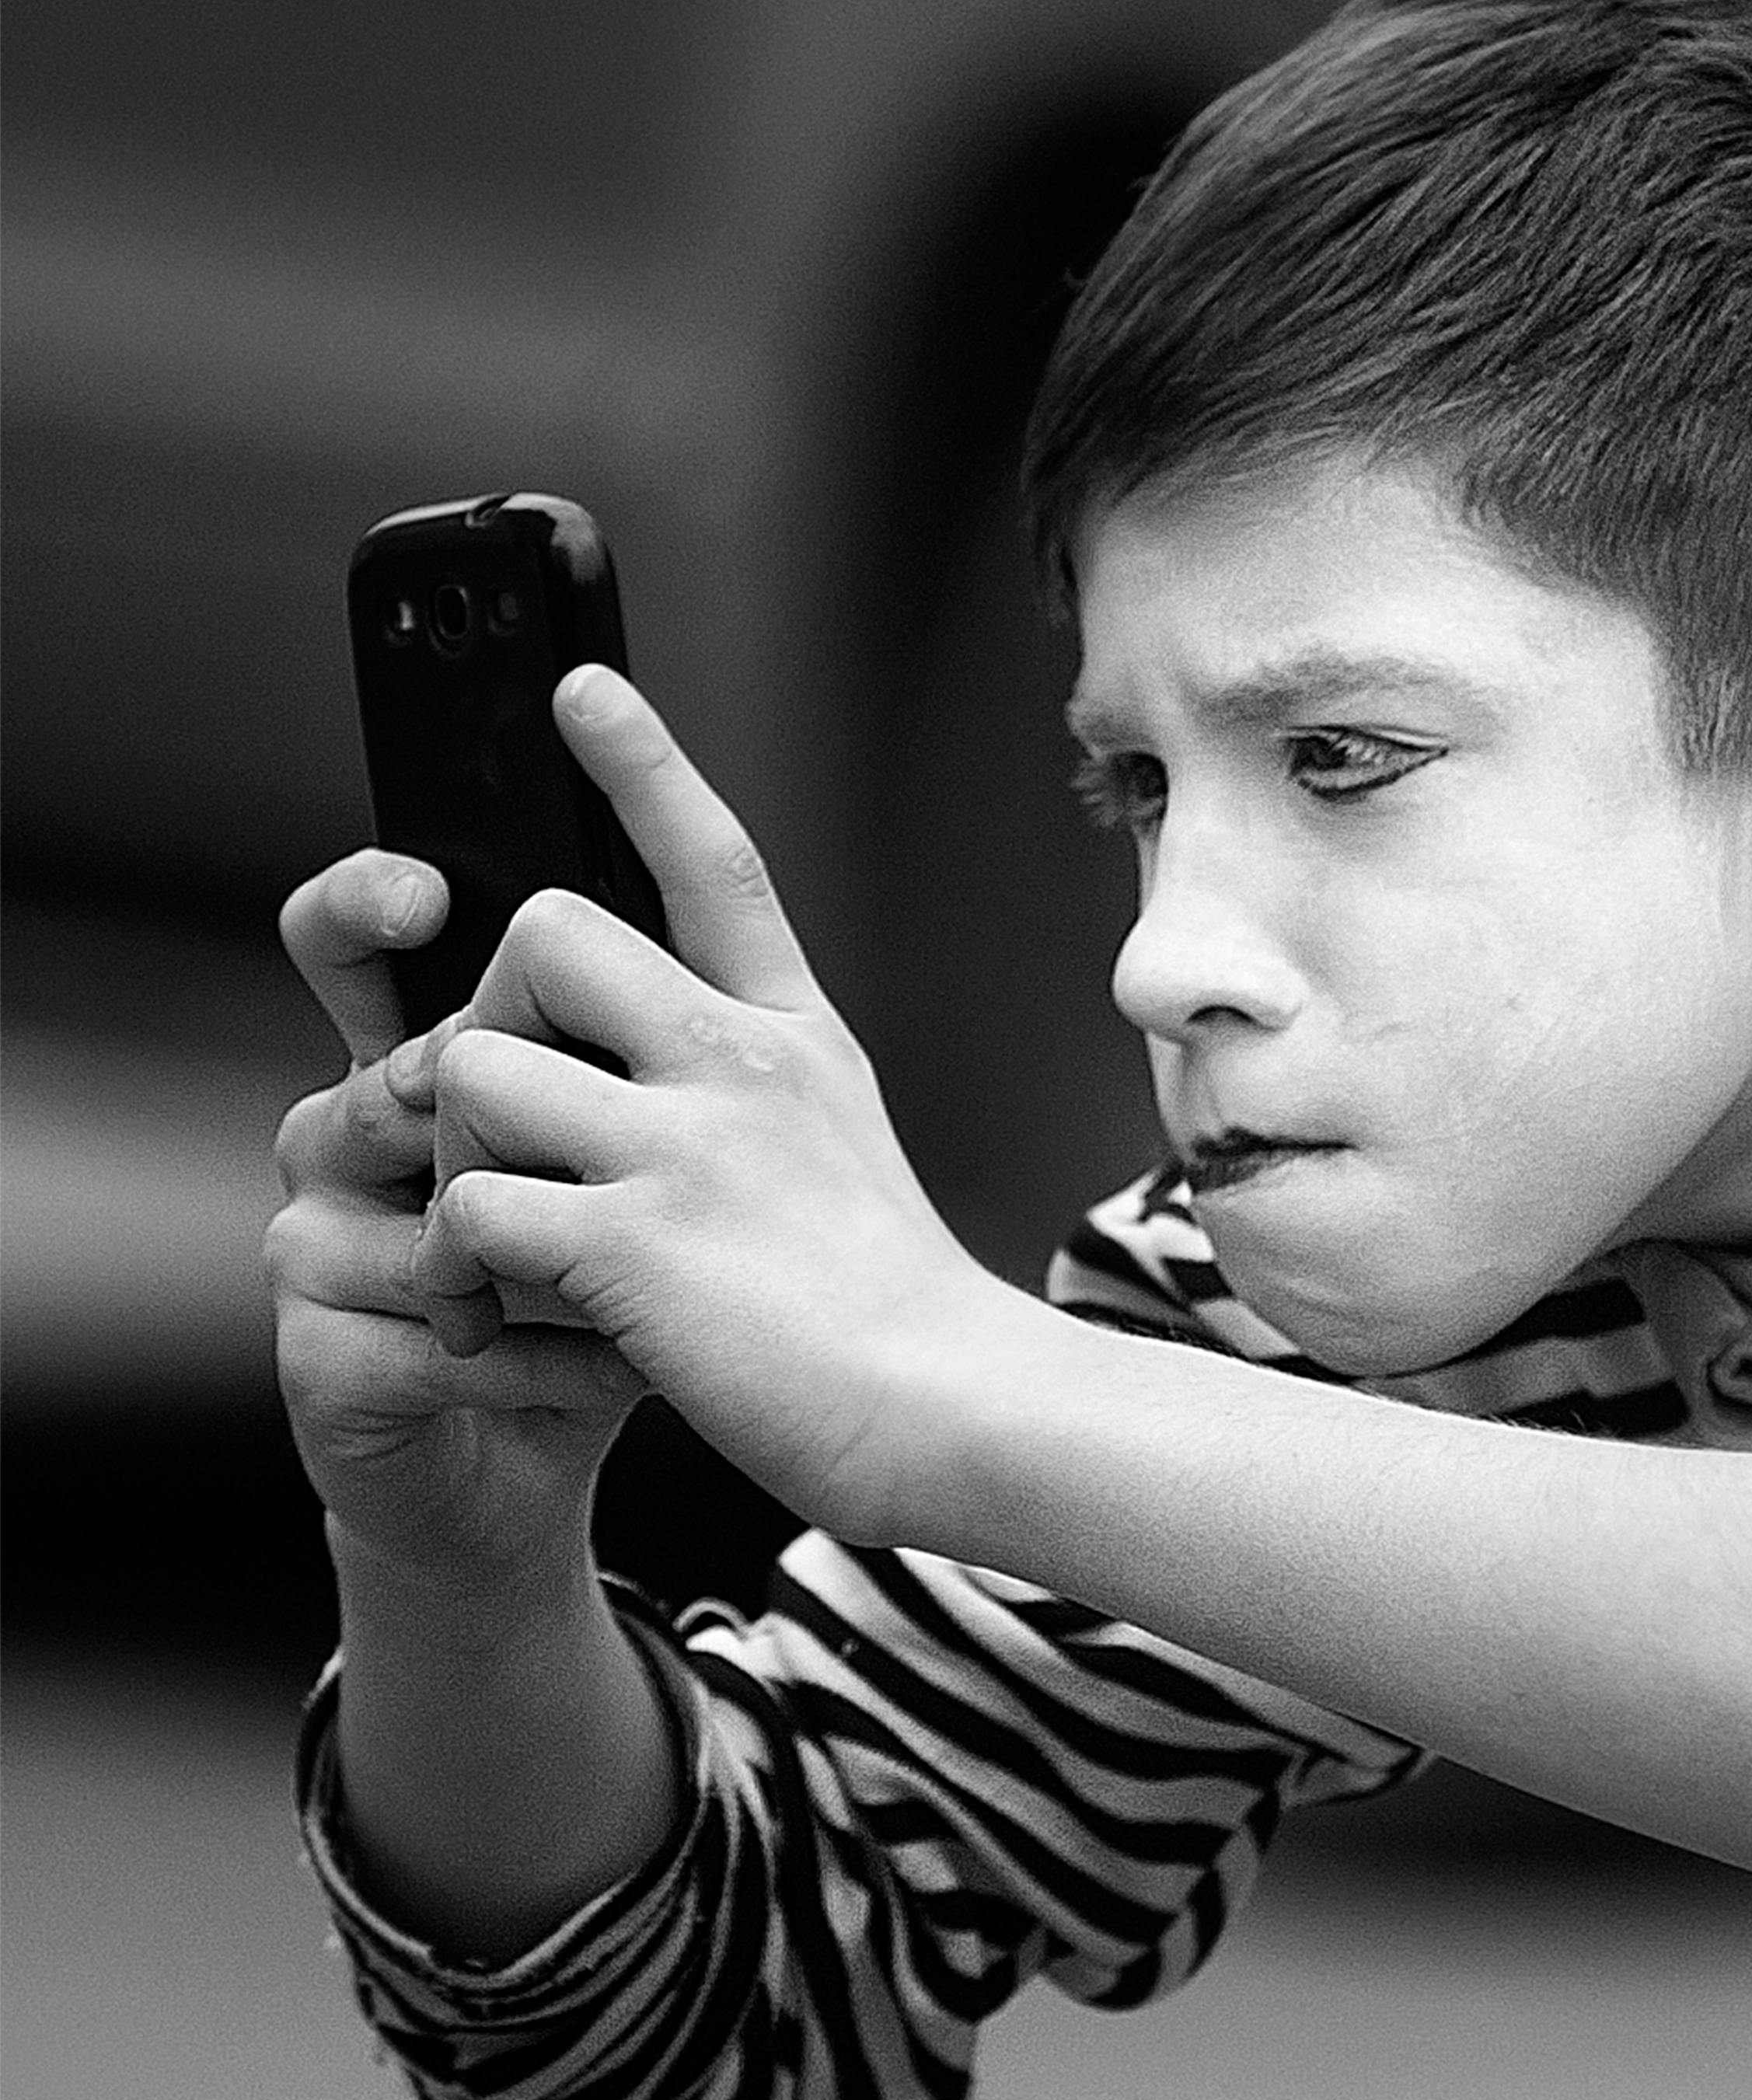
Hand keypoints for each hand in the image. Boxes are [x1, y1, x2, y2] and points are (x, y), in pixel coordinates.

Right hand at [268, 849, 644, 1595]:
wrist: (553, 1457)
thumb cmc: (609, 1289)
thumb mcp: (645, 1164)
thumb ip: (646, 1062)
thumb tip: (705, 963)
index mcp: (417, 1068)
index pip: (355, 947)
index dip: (369, 904)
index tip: (428, 893)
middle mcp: (341, 1139)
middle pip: (402, 1076)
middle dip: (522, 1132)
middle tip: (603, 1171)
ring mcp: (310, 1249)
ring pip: (440, 1212)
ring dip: (576, 1262)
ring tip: (652, 1292)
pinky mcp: (319, 1362)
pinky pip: (446, 1336)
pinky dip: (560, 1359)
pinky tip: (623, 1369)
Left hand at [399, 664, 1026, 1543]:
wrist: (953, 1408)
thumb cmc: (887, 1304)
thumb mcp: (836, 1144)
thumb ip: (740, 1082)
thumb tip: (617, 1048)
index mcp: (793, 1036)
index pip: (714, 862)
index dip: (642, 765)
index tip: (577, 690)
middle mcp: (741, 1065)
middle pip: (542, 934)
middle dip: (487, 1018)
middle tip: (511, 1127)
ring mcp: (687, 1148)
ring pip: (472, 1065)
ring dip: (449, 1157)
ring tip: (493, 1245)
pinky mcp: (634, 1243)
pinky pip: (468, 1209)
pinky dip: (455, 1275)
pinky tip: (500, 1321)